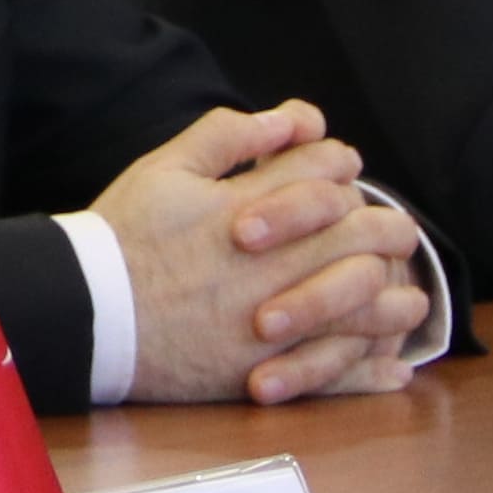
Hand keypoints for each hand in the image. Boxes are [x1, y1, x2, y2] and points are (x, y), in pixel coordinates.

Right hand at [101, 101, 432, 406]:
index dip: (341, 162)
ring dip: (394, 298)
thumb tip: (288, 119)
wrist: (85, 315)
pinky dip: (371, 370)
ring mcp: (270, 320)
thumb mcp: (164, 168)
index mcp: (248, 207)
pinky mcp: (262, 369)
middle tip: (396, 230)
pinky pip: (335, 372)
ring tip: (408, 296)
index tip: (344, 167)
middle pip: (359, 234)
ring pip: (361, 305)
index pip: (324, 170)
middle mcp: (269, 263)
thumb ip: (226, 136)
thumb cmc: (123, 237)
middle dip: (386, 227)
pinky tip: (392, 366)